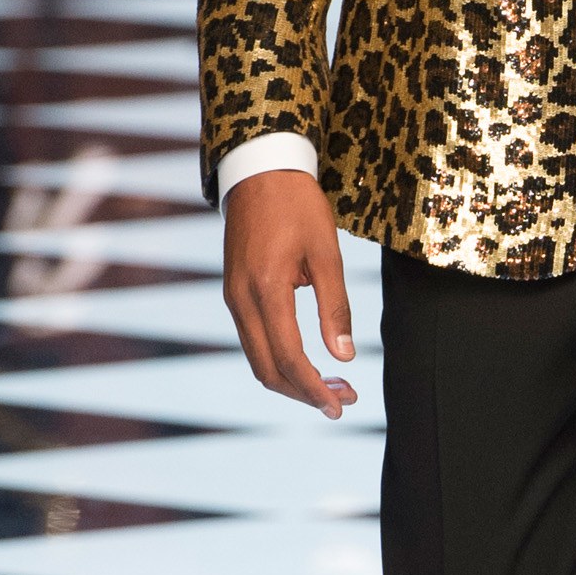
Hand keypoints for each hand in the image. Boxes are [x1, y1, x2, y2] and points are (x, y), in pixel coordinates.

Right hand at [221, 172, 358, 415]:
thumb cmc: (298, 206)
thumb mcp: (327, 252)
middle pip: (267, 369)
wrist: (259, 170)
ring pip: (257, 358)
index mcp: (266, 290)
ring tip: (332, 385)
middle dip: (304, 392)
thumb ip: (335, 307)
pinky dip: (278, 359)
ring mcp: (232, 298)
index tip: (340, 404)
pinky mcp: (234, 292)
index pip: (288, 357)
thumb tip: (343, 357)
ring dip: (292, 379)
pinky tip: (307, 359)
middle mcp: (241, 300)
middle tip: (343, 400)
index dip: (314, 388)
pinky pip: (253, 339)